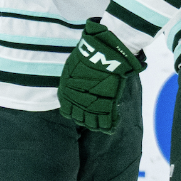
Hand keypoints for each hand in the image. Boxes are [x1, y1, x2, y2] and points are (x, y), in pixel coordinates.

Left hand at [57, 18, 142, 132]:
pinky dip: (111, 125)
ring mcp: (91, 106)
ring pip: (92, 124)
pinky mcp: (107, 106)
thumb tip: (74, 81)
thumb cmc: (86, 57)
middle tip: (96, 115)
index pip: (67, 112)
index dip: (75, 112)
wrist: (100, 55)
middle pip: (79, 119)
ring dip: (98, 124)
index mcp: (65, 94)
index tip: (83, 109)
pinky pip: (107, 123)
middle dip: (87, 119)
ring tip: (105, 120)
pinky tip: (115, 121)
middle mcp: (76, 103)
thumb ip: (71, 79)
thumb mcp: (72, 67)